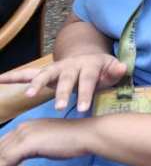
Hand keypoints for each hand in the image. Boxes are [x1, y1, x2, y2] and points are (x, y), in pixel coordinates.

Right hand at [0, 51, 126, 112]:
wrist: (88, 57)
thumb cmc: (102, 70)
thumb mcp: (113, 70)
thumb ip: (117, 71)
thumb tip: (123, 68)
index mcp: (90, 65)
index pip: (89, 80)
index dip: (86, 93)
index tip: (82, 109)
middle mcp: (71, 65)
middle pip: (66, 79)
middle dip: (62, 92)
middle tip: (59, 107)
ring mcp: (57, 68)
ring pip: (45, 75)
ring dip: (36, 84)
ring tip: (29, 95)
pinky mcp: (46, 73)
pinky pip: (27, 74)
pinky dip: (13, 77)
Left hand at [0, 117, 89, 165]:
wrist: (86, 135)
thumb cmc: (73, 139)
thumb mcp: (47, 141)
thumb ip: (32, 146)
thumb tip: (20, 157)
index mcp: (26, 125)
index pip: (3, 143)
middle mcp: (22, 127)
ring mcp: (23, 134)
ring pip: (0, 154)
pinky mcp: (27, 144)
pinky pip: (5, 160)